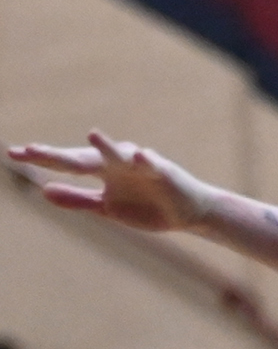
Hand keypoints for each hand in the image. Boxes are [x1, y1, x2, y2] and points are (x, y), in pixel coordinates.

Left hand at [8, 131, 214, 231]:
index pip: (67, 163)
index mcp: (102, 171)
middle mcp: (116, 163)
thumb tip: (42, 191)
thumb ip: (77, 198)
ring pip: (118, 155)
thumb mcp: (107, 208)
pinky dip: (148, 161)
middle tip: (31, 151)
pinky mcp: (164, 172)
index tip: (14, 154)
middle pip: (83, 158)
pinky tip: (141, 155)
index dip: (43, 159)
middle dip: (59, 156)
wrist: (189, 214)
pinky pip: (154, 165)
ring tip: (93, 134)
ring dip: (107, 146)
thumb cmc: (147, 207)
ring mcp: (139, 166)